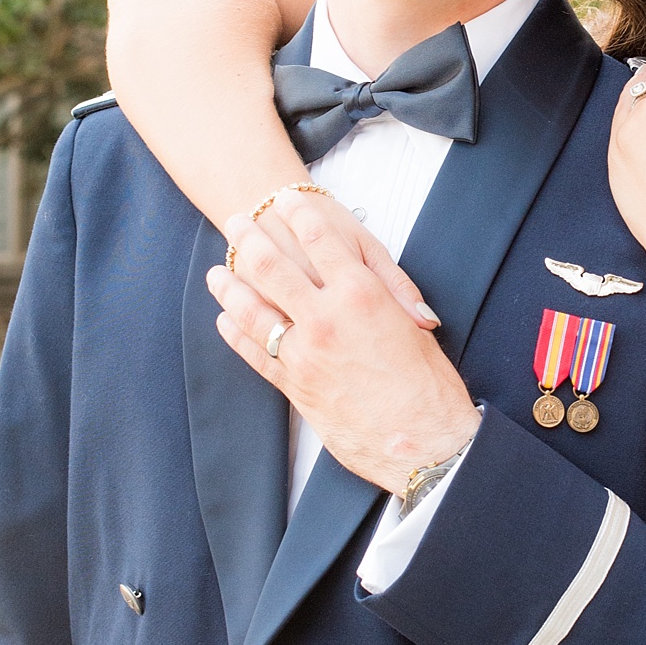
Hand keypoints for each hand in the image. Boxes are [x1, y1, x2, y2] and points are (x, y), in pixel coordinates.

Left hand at [209, 193, 480, 493]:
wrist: (420, 445)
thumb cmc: (429, 387)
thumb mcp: (419, 329)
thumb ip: (397, 297)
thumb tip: (378, 274)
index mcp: (360, 294)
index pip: (319, 238)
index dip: (300, 213)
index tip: (286, 199)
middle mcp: (325, 318)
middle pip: (273, 266)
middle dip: (251, 238)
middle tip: (237, 221)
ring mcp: (303, 353)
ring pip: (251, 310)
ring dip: (230, 287)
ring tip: (216, 272)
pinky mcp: (294, 385)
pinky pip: (254, 353)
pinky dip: (236, 334)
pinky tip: (225, 321)